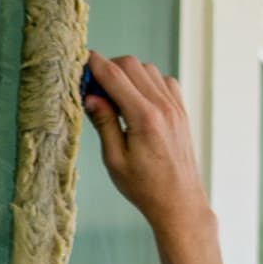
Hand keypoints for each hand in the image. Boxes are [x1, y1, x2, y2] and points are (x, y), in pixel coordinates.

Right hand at [83, 53, 213, 249]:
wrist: (179, 202)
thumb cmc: (144, 187)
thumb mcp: (114, 159)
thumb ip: (103, 123)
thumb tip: (91, 96)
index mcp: (144, 118)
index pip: (114, 76)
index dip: (94, 64)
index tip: (81, 61)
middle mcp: (163, 107)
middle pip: (131, 65)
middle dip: (109, 67)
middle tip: (94, 86)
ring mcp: (176, 107)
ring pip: (148, 69)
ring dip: (128, 74)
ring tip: (114, 95)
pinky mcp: (181, 111)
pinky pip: (164, 81)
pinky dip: (147, 81)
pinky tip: (137, 99)